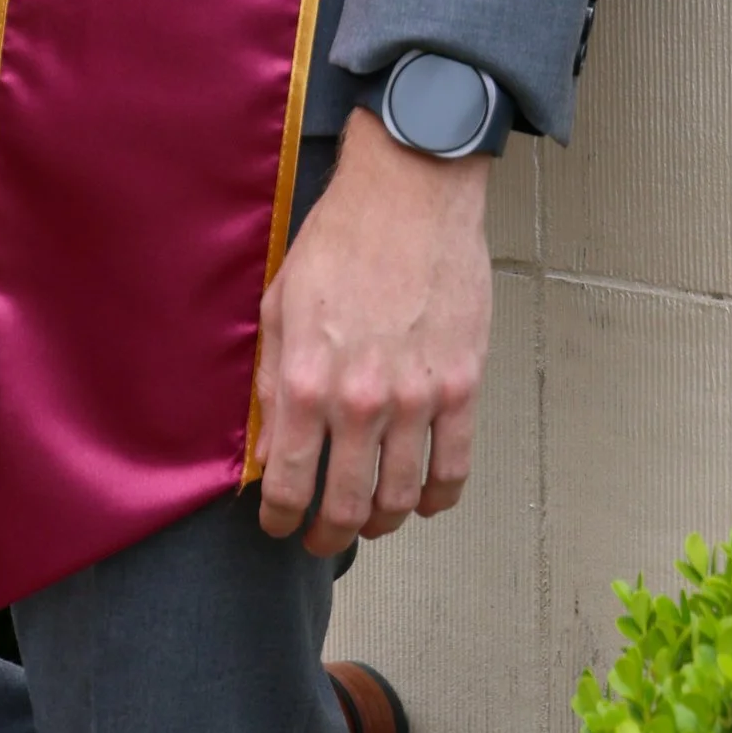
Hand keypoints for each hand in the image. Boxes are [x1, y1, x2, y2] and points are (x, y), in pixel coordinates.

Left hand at [253, 106, 493, 554]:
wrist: (411, 193)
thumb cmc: (341, 240)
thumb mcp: (280, 306)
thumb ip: (272, 385)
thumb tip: (268, 450)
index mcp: (309, 380)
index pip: (290, 483)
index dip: (281, 517)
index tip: (279, 524)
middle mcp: (363, 400)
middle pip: (347, 504)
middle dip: (329, 534)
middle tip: (321, 539)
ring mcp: (418, 397)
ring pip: (403, 496)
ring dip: (383, 521)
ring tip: (370, 520)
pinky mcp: (462, 385)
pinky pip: (455, 466)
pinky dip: (439, 497)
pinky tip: (425, 501)